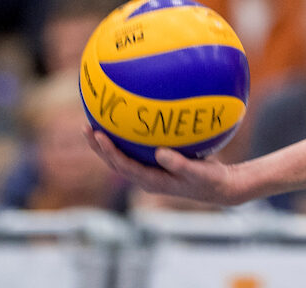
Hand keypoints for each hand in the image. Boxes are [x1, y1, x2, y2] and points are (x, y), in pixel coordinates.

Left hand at [85, 127, 246, 204]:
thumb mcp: (199, 173)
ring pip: (121, 157)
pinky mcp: (155, 164)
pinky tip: (126, 119)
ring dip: (106, 143)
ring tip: (95, 122)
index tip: (98, 134)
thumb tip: (160, 152)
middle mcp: (146, 177)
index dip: (109, 151)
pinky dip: (125, 137)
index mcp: (151, 181)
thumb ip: (180, 164)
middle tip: (86, 126)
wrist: (220, 187)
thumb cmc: (210, 180)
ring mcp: (149, 171)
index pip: (123, 166)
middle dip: (98, 146)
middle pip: (114, 162)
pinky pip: (135, 150)